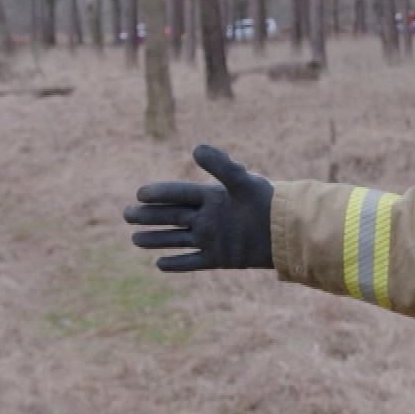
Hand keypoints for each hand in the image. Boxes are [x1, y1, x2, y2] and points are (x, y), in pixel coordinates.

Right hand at [126, 144, 273, 270]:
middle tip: (126, 214)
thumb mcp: (242, 181)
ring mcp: (212, 238)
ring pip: (177, 239)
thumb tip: (195, 149)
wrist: (288, 230)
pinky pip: (193, 261)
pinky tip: (159, 264)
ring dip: (156, 239)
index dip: (160, 193)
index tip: (140, 193)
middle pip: (172, 216)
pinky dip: (177, 264)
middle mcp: (208, 217)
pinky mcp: (220, 258)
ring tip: (134, 239)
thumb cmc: (266, 201)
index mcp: (211, 197)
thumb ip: (220, 166)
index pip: (179, 194)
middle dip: (149, 216)